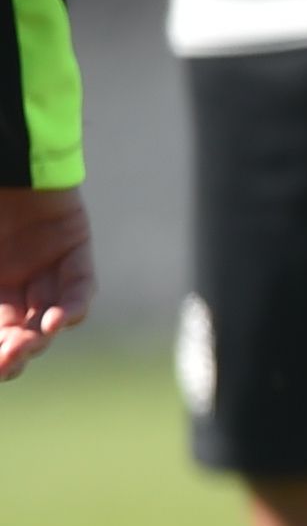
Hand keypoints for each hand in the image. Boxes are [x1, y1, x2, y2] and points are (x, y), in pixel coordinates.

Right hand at [0, 185, 93, 378]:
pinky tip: (53, 322)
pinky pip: (80, 288)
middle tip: (4, 363)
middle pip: (21, 333)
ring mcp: (47, 271)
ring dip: (37, 337)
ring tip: (25, 344)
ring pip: (51, 318)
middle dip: (11, 352)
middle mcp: (18, 286)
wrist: (1, 162)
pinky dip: (71, 307)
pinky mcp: (75, 252)